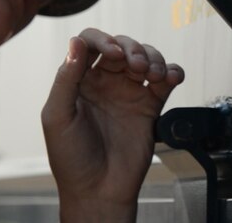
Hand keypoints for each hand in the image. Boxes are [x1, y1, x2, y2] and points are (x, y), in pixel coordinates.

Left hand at [41, 28, 183, 222]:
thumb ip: (66, 79)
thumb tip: (76, 43)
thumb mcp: (58, 116)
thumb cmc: (71, 159)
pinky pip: (165, 81)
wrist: (99, 191)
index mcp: (79, 80)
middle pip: (123, 46)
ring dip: (154, 58)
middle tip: (137, 65)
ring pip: (146, 58)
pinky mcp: (150, 106)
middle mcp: (105, 82)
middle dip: (133, 48)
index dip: (104, 40)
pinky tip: (171, 77)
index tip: (114, 54)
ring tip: (154, 74)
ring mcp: (129, 93)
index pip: (91, 43)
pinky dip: (173, 71)